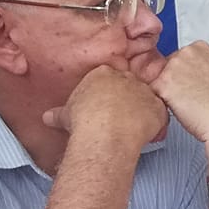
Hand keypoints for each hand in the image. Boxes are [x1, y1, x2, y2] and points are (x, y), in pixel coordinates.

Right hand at [44, 66, 166, 156]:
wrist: (104, 131)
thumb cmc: (82, 120)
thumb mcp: (66, 114)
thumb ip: (59, 113)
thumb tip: (47, 117)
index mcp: (103, 74)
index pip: (109, 78)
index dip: (109, 93)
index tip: (107, 106)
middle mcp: (126, 78)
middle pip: (130, 86)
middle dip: (127, 100)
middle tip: (120, 118)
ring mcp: (144, 91)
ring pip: (147, 100)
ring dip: (142, 112)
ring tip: (132, 128)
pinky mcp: (158, 107)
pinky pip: (160, 115)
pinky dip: (155, 124)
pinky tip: (145, 134)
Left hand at [149, 41, 208, 174]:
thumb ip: (198, 68)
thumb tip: (184, 75)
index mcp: (201, 47)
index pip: (180, 58)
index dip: (185, 76)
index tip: (196, 85)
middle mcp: (186, 52)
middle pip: (167, 68)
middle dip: (174, 83)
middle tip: (193, 97)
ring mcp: (173, 67)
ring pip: (159, 82)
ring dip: (168, 94)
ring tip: (189, 104)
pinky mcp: (163, 84)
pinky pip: (153, 94)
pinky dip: (163, 105)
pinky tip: (181, 109)